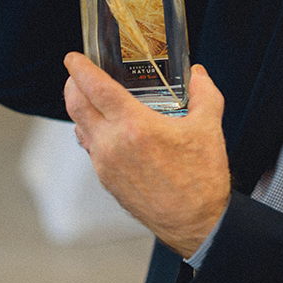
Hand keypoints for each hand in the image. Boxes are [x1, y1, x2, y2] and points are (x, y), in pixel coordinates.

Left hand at [63, 56, 230, 255]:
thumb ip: (205, 93)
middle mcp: (112, 145)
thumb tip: (198, 74)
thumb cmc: (201, 180)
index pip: (96, 88)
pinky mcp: (107, 181)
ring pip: (80, 128)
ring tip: (91, 100)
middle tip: (77, 75)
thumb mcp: (209, 127)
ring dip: (80, 109)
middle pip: (77, 106)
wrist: (196, 223)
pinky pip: (91, 149)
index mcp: (134, 127)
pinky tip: (106, 130)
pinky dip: (91, 132)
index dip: (80, 69)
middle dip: (72, 85)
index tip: (73, 58)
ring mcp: (106, 165)